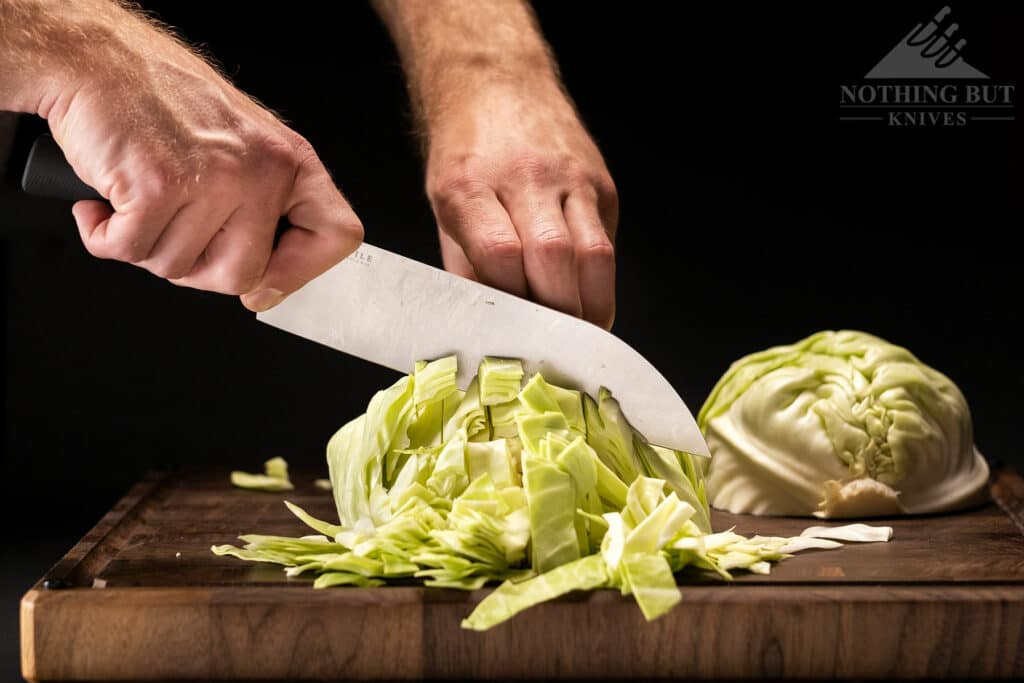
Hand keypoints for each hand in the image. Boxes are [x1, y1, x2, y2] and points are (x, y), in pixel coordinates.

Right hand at [35, 5, 362, 310]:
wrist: (96, 58)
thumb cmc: (162, 101)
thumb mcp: (243, 146)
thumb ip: (264, 208)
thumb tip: (268, 287)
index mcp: (289, 161)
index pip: (336, 235)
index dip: (300, 272)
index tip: (265, 283)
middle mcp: (261, 169)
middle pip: (241, 275)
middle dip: (196, 268)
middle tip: (174, 229)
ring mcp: (213, 179)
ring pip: (178, 268)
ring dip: (145, 245)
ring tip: (141, 198)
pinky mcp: (158, 186)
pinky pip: (131, 251)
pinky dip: (105, 236)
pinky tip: (107, 201)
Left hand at [425, 81, 617, 328]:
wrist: (495, 81)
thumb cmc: (465, 152)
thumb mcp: (444, 207)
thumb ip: (464, 266)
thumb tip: (484, 326)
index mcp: (470, 186)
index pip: (501, 256)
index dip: (513, 305)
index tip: (514, 337)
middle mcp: (524, 178)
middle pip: (554, 259)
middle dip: (558, 315)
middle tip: (553, 349)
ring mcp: (569, 177)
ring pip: (594, 254)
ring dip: (591, 306)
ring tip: (579, 335)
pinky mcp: (600, 182)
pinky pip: (606, 242)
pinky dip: (599, 280)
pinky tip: (585, 297)